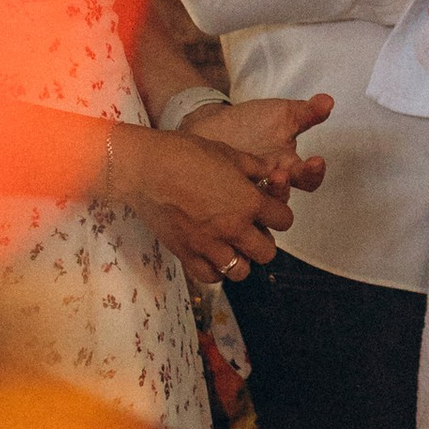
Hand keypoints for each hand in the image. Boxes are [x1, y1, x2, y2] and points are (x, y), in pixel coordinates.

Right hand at [109, 121, 282, 287]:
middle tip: (251, 230)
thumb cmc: (182, 154)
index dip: (279, 213)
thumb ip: (254, 167)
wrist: (144, 167)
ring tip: (232, 246)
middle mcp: (233, 228)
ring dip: (240, 259)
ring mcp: (209, 245)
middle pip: (267, 252)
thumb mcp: (227, 152)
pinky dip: (215, 270)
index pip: (284, 220)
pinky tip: (212, 256)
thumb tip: (270, 171)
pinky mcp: (186, 254)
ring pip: (241, 271)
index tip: (269, 209)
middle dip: (263, 240)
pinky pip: (210, 276)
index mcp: (249, 202)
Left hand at [186, 92, 330, 194]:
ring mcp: (247, 186)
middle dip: (284, 187)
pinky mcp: (225, 186)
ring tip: (261, 175)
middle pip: (283, 197)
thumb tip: (328, 101)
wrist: (215, 124)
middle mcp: (270, 182)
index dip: (314, 173)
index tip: (317, 160)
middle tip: (281, 174)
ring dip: (261, 190)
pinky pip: (231, 193)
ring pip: (258, 201)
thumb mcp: (283, 114)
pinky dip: (233, 182)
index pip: (308, 179)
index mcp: (288, 167)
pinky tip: (231, 169)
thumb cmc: (253, 123)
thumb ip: (307, 111)